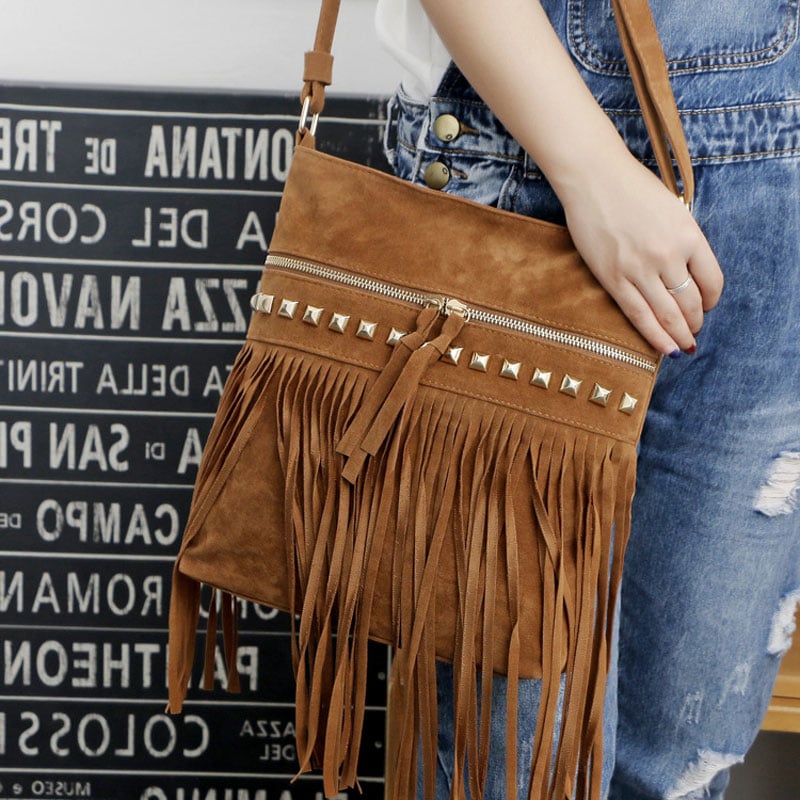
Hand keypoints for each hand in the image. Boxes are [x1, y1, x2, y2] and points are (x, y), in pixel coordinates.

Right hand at [557, 149, 723, 356]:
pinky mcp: (614, 279)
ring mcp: (640, 269)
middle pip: (691, 303)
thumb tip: (685, 272)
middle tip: (693, 331)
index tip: (707, 306)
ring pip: (668, 315)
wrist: (593, 178)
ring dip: (679, 335)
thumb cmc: (631, 187)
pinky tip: (665, 349)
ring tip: (682, 346)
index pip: (713, 281)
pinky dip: (655, 337)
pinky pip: (639, 316)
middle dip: (695, 323)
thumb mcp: (672, 209)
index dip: (712, 300)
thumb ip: (682, 239)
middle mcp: (668, 255)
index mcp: (688, 235)